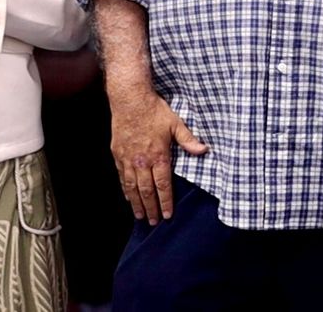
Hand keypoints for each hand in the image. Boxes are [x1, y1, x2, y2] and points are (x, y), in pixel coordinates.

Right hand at [106, 86, 206, 224]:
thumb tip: (204, 150)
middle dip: (151, 208)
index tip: (167, 215)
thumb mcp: (175, 123)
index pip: (163, 185)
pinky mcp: (118, 154)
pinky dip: (125, 189)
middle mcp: (143, 161)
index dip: (165, 202)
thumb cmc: (154, 110)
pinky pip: (122, 176)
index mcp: (159, 156)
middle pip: (147, 191)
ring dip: (137, 203)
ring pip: (132, 187)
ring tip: (140, 216)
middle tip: (154, 222)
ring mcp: (129, 159)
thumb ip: (188, 140)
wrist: (130, 99)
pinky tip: (128, 197)